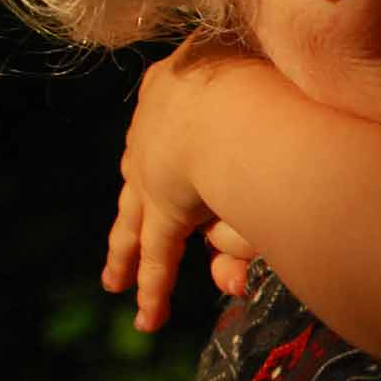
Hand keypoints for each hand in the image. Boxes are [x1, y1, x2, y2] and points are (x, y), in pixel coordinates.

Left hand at [99, 35, 266, 330]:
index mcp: (177, 76)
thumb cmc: (264, 66)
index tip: (178, 143)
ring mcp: (154, 169)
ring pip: (135, 216)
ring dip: (126, 250)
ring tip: (116, 279)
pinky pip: (159, 257)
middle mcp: (156, 123)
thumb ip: (262, 84)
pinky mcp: (164, 211)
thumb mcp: (257, 64)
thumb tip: (258, 109)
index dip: (175, 131)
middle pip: (143, 169)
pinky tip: (146, 316)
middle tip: (125, 228)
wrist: (236, 100)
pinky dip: (154, 289)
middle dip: (136, 200)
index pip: (169, 111)